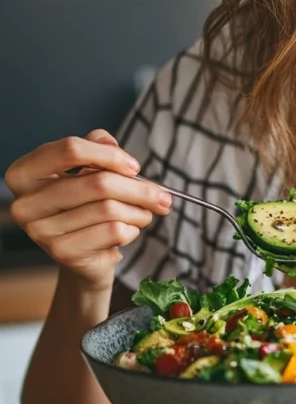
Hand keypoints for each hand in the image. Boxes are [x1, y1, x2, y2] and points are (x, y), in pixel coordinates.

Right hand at [5, 130, 172, 290]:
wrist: (85, 256)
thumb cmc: (86, 205)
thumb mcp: (89, 169)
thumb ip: (98, 147)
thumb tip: (113, 148)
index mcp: (24, 173)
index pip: (70, 149)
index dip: (110, 155)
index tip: (135, 167)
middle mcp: (25, 203)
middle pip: (98, 182)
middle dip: (140, 189)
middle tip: (163, 196)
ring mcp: (41, 231)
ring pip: (109, 209)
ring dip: (139, 212)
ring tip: (144, 215)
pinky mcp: (63, 253)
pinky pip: (113, 232)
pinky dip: (131, 230)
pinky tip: (127, 232)